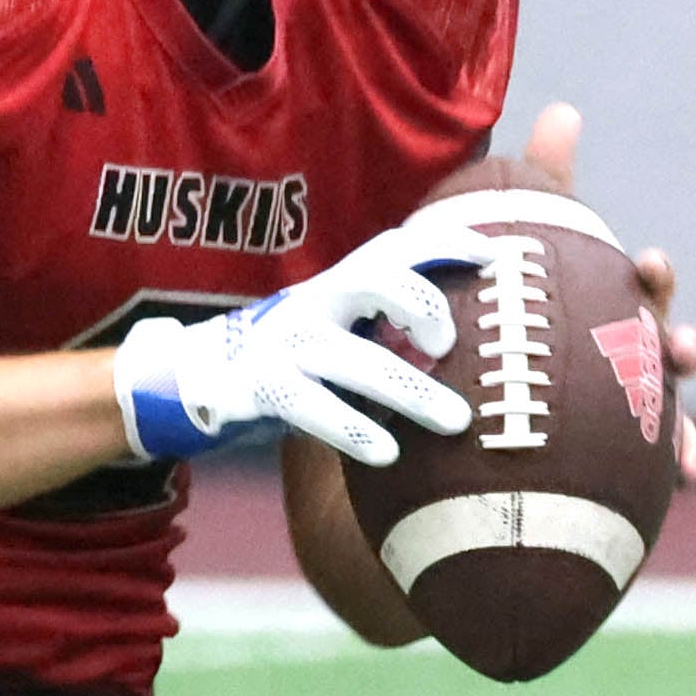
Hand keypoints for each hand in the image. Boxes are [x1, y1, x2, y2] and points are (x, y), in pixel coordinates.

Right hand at [112, 221, 504, 464]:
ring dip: (407, 389)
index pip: (396, 248)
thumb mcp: (342, 324)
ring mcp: (285, 345)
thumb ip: (395, 320)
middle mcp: (315, 304)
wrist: (199, 377)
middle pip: (371, 279)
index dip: (445, 242)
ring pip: (350, 357)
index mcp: (340, 285)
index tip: (496, 254)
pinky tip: (388, 453)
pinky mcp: (261, 389)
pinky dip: (351, 428)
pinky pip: (311, 407)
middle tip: (453, 343)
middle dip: (418, 301)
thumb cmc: (298, 353)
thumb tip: (480, 329)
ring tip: (456, 422)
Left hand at [519, 102, 695, 485]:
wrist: (465, 393)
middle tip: (680, 347)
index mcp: (606, 305)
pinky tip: (669, 494)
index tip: (647, 264)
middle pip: (661, 352)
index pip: (639, 287)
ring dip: (685, 433)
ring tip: (691, 452)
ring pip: (663, 420)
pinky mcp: (600, 461)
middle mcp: (622, 356)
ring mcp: (617, 408)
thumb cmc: (503, 304)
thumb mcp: (512, 246)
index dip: (651, 277)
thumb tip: (563, 109)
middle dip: (679, 349)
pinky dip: (656, 483)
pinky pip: (636, 476)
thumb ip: (540, 184)